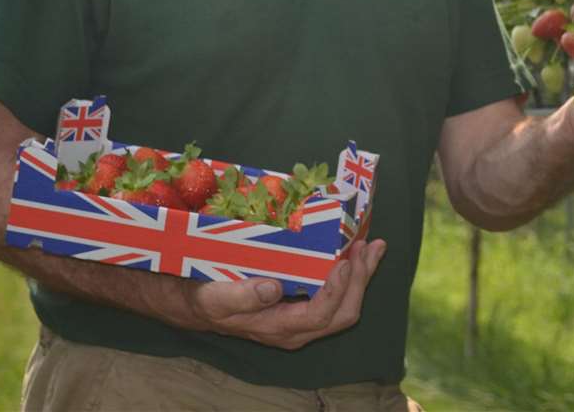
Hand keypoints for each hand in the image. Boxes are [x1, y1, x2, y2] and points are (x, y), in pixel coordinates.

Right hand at [186, 238, 386, 349]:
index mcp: (279, 327)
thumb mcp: (216, 297)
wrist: (200, 305)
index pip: (319, 315)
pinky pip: (338, 294)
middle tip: (367, 246)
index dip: (336, 291)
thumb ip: (241, 296)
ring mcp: (304, 319)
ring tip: (373, 245)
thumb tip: (272, 288)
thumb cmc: (207, 300)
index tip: (345, 263)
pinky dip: (353, 273)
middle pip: (343, 313)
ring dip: (363, 274)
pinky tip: (357, 251)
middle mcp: (298, 328)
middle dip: (361, 281)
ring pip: (346, 305)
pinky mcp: (305, 305)